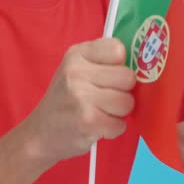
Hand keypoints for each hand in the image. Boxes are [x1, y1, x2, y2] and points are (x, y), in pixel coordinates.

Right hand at [24, 38, 135, 162]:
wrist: (39, 134)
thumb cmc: (66, 100)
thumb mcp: (76, 70)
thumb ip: (103, 62)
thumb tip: (143, 64)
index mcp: (77, 54)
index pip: (118, 49)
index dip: (119, 66)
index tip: (107, 77)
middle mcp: (77, 71)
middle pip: (128, 77)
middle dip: (123, 92)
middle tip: (104, 99)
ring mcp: (81, 96)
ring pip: (127, 102)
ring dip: (118, 113)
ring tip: (100, 113)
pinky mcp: (88, 121)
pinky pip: (120, 124)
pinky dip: (113, 129)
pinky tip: (97, 126)